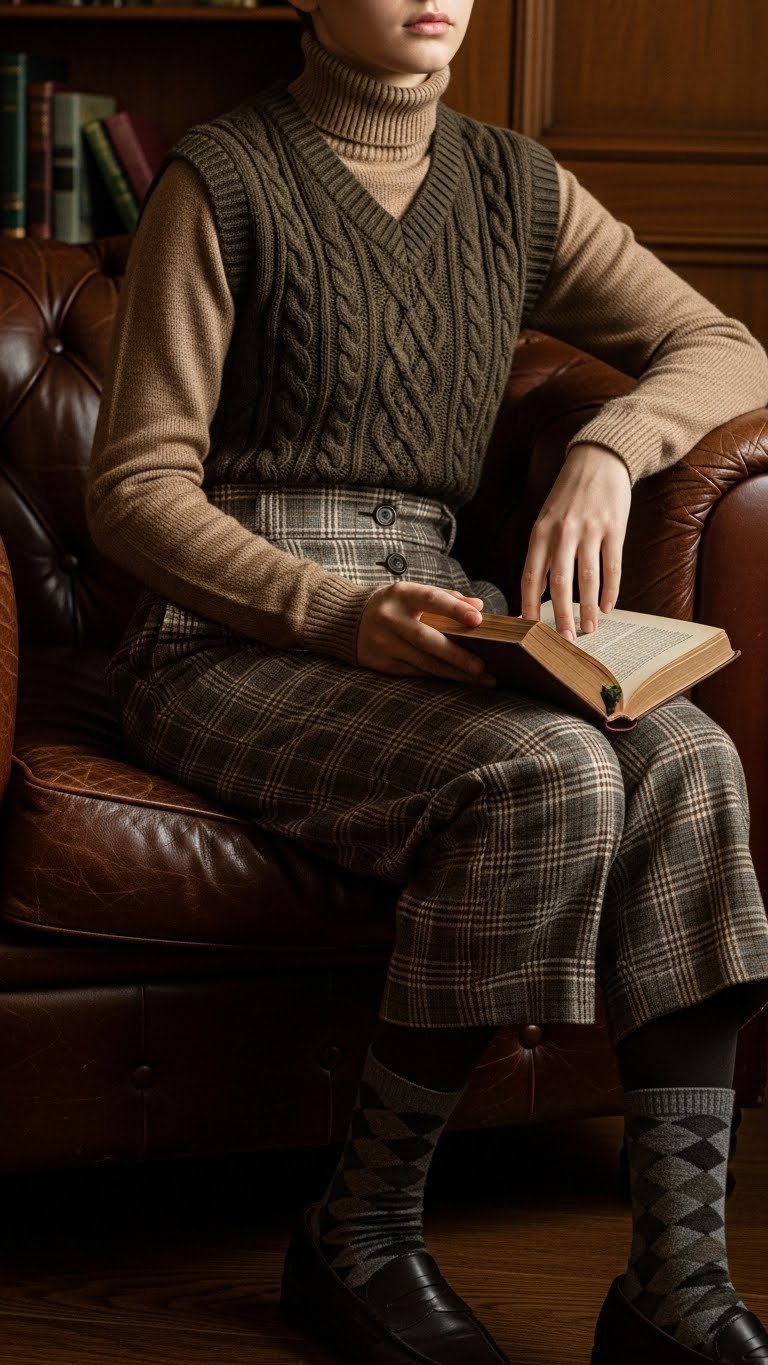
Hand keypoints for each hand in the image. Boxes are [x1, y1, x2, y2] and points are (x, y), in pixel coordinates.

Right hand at [357, 582, 495, 685]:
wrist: (343, 619)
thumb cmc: (390, 605)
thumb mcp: (412, 593)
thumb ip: (446, 597)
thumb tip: (479, 607)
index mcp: (401, 594)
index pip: (431, 599)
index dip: (455, 609)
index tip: (478, 620)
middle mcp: (389, 618)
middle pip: (427, 639)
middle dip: (457, 656)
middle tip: (482, 667)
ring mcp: (383, 643)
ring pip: (423, 663)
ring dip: (454, 673)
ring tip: (480, 679)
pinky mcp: (380, 663)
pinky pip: (415, 673)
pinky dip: (438, 677)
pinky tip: (457, 680)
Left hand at [520, 443, 631, 640]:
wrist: (599, 459)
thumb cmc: (569, 495)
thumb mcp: (546, 519)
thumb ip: (542, 552)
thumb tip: (536, 590)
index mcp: (540, 532)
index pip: (530, 576)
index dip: (528, 605)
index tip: (528, 630)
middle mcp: (563, 532)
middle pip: (559, 583)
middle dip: (561, 616)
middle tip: (565, 641)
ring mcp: (590, 530)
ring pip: (587, 578)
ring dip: (589, 609)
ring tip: (590, 629)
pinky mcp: (615, 528)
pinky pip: (612, 566)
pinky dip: (610, 590)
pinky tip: (608, 607)